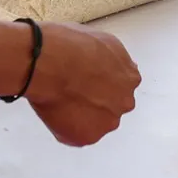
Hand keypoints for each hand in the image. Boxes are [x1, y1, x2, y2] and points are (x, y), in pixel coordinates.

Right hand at [25, 23, 140, 146]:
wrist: (48, 63)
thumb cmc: (68, 45)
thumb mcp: (102, 40)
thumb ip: (113, 59)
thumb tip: (109, 67)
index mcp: (129, 77)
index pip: (120, 86)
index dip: (101, 83)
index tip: (87, 81)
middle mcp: (124, 102)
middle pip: (110, 106)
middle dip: (95, 101)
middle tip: (72, 91)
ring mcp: (107, 122)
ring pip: (94, 122)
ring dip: (81, 116)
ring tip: (61, 100)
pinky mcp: (87, 137)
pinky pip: (75, 136)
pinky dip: (65, 128)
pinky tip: (55, 111)